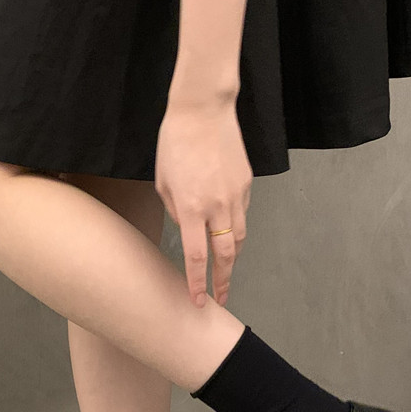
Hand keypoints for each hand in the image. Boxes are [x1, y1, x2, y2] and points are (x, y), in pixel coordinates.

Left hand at [155, 96, 251, 309]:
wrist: (203, 111)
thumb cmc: (175, 143)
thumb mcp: (163, 182)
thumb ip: (176, 211)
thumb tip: (189, 229)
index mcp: (191, 208)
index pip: (197, 257)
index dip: (198, 283)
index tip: (198, 301)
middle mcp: (218, 206)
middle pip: (226, 255)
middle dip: (224, 280)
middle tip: (223, 297)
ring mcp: (236, 195)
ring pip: (240, 236)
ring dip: (233, 257)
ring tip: (226, 270)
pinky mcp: (247, 183)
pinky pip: (242, 212)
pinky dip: (236, 225)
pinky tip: (227, 228)